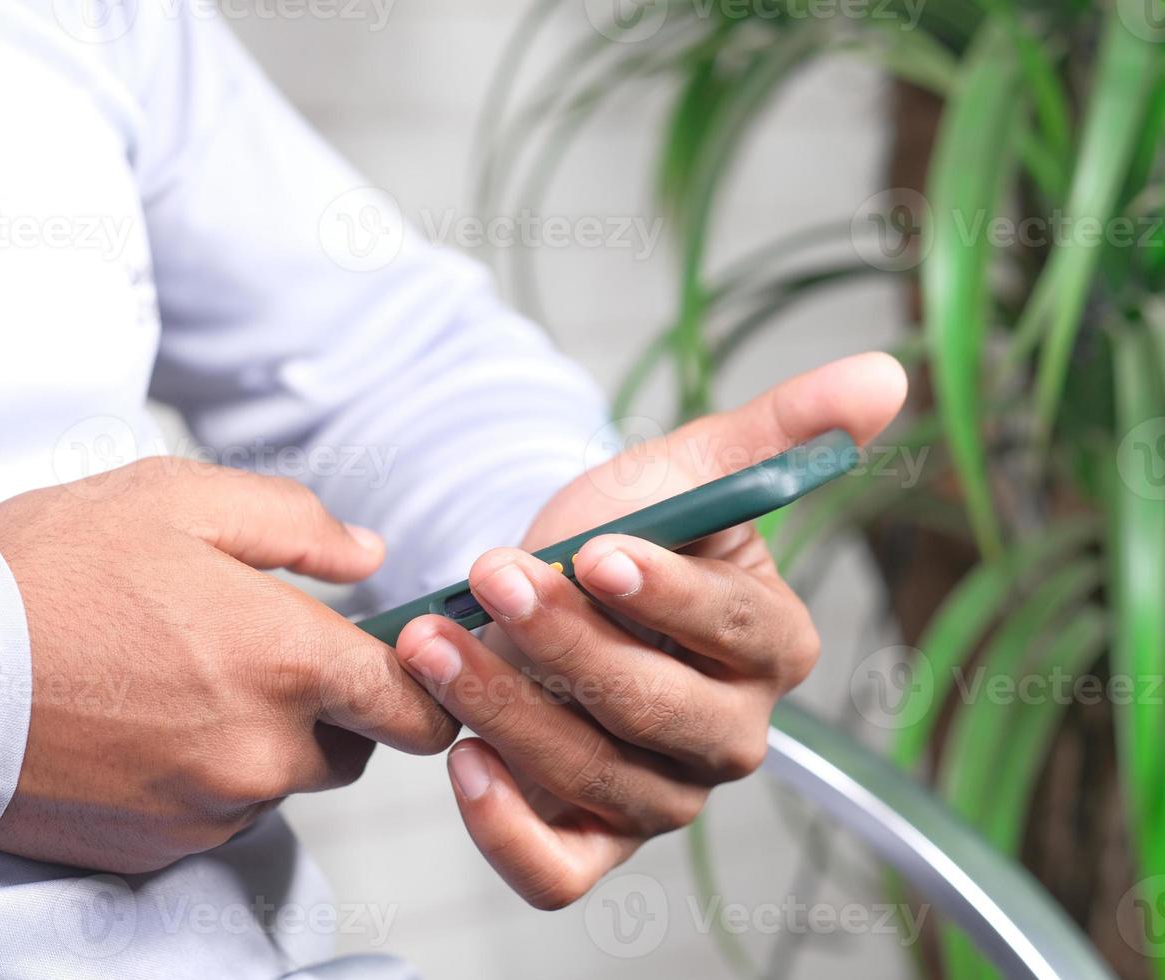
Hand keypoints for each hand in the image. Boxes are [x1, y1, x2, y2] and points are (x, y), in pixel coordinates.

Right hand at [0, 457, 456, 873]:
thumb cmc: (47, 570)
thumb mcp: (176, 497)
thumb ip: (296, 524)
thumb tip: (370, 555)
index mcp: (286, 660)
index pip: (415, 708)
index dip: (419, 686)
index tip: (396, 664)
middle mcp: (261, 751)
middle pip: (350, 749)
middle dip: (326, 707)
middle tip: (253, 651)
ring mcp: (209, 809)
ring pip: (279, 781)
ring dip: (258, 740)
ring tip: (176, 679)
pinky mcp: (158, 847)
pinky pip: (216, 814)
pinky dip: (200, 776)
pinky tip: (138, 725)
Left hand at [392, 353, 906, 907]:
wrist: (540, 594)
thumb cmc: (619, 533)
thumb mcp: (687, 468)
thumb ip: (779, 427)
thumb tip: (886, 371)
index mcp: (771, 645)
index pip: (733, 628)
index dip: (666, 594)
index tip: (596, 552)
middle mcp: (730, 734)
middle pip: (658, 711)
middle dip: (565, 644)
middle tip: (491, 576)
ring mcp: (663, 796)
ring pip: (597, 778)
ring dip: (505, 708)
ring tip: (434, 641)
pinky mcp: (593, 840)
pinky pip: (559, 872)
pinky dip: (508, 834)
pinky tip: (462, 761)